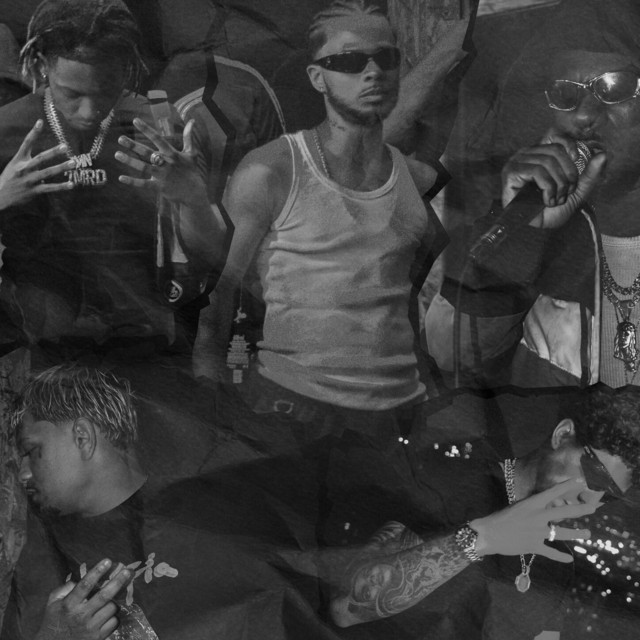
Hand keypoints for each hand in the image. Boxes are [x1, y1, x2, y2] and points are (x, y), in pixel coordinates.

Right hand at [0, 119, 74, 209]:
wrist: (1, 195)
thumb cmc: (10, 178)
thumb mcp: (15, 165)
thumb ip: (29, 161)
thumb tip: (44, 160)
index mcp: (19, 159)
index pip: (26, 143)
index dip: (33, 132)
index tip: (40, 121)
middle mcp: (24, 168)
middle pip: (40, 158)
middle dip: (53, 152)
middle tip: (65, 146)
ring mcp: (29, 180)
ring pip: (47, 172)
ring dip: (61, 168)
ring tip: (73, 163)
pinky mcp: (34, 191)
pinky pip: (50, 188)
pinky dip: (61, 187)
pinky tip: (71, 184)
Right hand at [35, 558, 132, 639]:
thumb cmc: (53, 623)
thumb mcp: (52, 604)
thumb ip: (63, 589)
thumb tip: (78, 580)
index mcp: (69, 605)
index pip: (85, 585)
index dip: (97, 571)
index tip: (108, 561)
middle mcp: (80, 615)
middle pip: (104, 595)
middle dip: (118, 581)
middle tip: (128, 571)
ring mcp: (90, 628)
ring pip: (112, 608)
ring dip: (114, 601)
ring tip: (110, 601)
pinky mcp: (98, 638)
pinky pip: (115, 622)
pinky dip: (114, 616)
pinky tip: (108, 616)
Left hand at [116, 117, 208, 208]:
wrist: (195, 194)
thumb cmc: (192, 172)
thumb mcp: (192, 153)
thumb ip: (188, 137)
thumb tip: (192, 120)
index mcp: (173, 154)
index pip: (158, 139)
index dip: (147, 130)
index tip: (135, 121)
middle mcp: (167, 164)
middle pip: (148, 153)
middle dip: (134, 145)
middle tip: (120, 138)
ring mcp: (163, 176)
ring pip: (144, 167)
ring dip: (130, 161)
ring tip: (117, 154)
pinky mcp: (160, 188)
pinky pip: (144, 184)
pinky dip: (133, 182)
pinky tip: (121, 178)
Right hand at [470, 478, 597, 562]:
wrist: (489, 534)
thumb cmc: (499, 518)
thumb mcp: (516, 507)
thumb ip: (532, 508)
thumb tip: (543, 509)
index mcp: (532, 504)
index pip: (552, 492)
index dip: (566, 486)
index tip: (577, 481)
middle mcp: (538, 516)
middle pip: (564, 512)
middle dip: (581, 510)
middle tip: (593, 508)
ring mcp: (538, 532)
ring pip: (563, 533)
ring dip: (577, 534)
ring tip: (588, 534)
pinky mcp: (535, 546)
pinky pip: (551, 552)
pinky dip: (560, 557)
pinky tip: (569, 559)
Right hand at [501, 129, 606, 228]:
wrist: (537, 230)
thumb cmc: (551, 211)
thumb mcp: (576, 190)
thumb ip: (589, 174)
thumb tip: (603, 155)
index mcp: (539, 155)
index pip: (556, 139)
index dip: (569, 146)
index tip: (577, 161)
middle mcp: (525, 155)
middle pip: (554, 152)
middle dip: (566, 174)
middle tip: (565, 193)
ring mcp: (515, 163)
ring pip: (546, 162)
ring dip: (558, 184)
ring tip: (556, 199)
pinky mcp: (510, 173)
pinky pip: (536, 171)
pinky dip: (547, 187)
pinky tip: (546, 200)